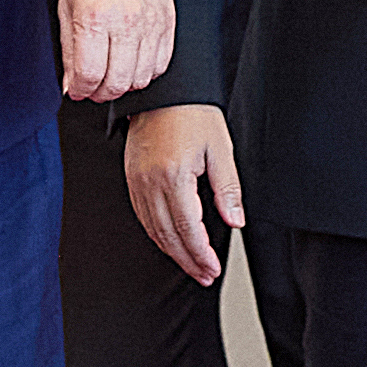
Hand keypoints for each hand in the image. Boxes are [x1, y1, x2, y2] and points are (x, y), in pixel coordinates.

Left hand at [58, 0, 173, 101]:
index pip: (89, 73)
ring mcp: (151, 25)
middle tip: (93, 88)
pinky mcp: (167, 25)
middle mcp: (126, 23)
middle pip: (117, 82)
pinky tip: (131, 65)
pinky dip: (145, 73)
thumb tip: (72, 85)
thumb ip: (69, 52)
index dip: (80, 89)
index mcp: (96, 18)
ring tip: (112, 76)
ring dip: (123, 85)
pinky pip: (160, 65)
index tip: (77, 89)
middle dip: (101, 93)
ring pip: (140, 79)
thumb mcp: (67, 10)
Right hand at [126, 104, 240, 283]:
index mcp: (174, 176)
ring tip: (192, 266)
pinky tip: (171, 242)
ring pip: (153, 229)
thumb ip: (228, 189)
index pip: (187, 228)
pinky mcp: (132, 178)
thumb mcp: (220, 150)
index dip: (201, 254)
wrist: (165, 92)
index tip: (212, 268)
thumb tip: (235, 221)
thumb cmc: (194, 114)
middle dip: (188, 260)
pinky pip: (143, 215)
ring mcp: (137, 182)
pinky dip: (157, 234)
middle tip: (205, 275)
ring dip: (173, 252)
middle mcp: (150, 183)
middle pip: (168, 235)